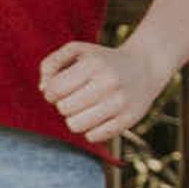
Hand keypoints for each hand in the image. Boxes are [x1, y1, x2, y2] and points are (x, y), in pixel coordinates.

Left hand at [36, 40, 166, 144]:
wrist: (145, 67)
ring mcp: (120, 103)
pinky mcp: (128, 119)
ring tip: (84, 108)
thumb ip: (51, 63)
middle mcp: (109, 82)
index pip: (55, 90)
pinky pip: (93, 137)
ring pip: (75, 126)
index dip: (50, 92)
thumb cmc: (102, 60)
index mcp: (93, 64)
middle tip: (75, 97)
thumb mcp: (77, 50)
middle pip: (64, 108)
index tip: (59, 88)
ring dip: (74, 119)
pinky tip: (98, 117)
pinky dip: (90, 129)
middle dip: (63, 104)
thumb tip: (43, 89)